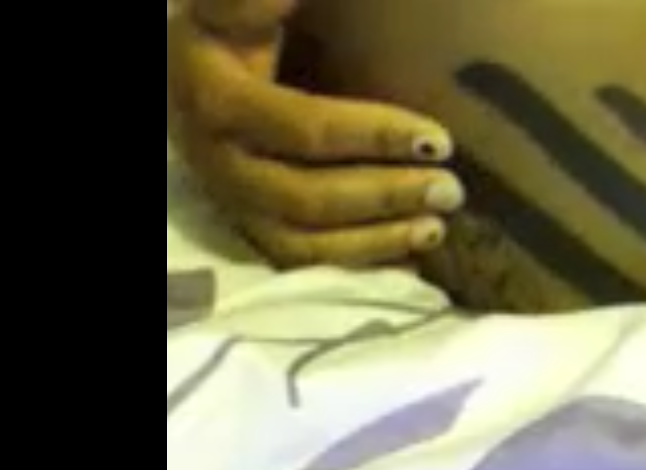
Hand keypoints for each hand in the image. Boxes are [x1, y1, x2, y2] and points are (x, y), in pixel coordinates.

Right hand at [167, 0, 465, 266]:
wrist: (194, 73)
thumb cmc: (233, 31)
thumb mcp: (238, 8)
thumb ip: (261, 2)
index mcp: (216, 98)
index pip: (304, 129)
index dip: (374, 137)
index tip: (439, 141)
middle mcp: (217, 160)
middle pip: (305, 198)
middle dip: (385, 197)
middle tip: (451, 191)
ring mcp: (231, 202)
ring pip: (302, 244)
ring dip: (375, 243)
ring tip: (435, 230)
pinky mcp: (248, 228)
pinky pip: (301, 266)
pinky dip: (356, 267)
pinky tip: (406, 262)